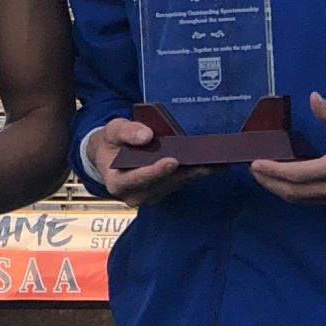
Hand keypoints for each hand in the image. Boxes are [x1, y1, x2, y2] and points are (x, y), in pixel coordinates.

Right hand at [88, 118, 212, 208]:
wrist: (110, 155)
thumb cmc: (112, 142)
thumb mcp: (113, 130)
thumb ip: (126, 132)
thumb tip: (146, 136)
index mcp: (117, 182)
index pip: (137, 179)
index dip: (155, 171)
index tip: (172, 161)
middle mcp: (134, 194)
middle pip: (163, 183)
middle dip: (184, 172)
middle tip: (205, 161)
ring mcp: (150, 195)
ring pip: (176, 184)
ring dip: (195, 173)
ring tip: (215, 161)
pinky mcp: (163, 191)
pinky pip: (181, 182)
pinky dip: (196, 173)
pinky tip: (214, 165)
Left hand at [249, 94, 325, 210]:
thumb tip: (312, 98)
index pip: (297, 174)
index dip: (272, 170)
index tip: (255, 163)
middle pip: (293, 193)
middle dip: (270, 183)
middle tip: (254, 170)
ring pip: (302, 200)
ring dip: (281, 189)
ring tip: (266, 176)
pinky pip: (313, 201)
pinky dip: (297, 192)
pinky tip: (290, 180)